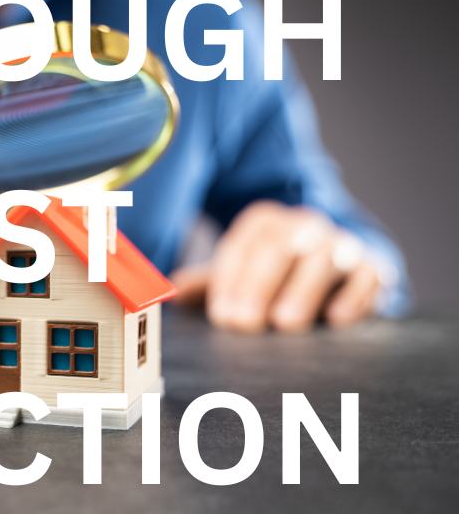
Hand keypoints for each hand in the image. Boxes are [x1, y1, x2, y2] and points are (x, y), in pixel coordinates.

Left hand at [170, 201, 382, 332]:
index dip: (229, 281)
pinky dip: (354, 295)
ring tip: (286, 323)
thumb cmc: (275, 274)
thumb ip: (208, 285)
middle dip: (259, 285)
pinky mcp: (372, 264)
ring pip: (323, 256)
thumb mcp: (240, 274)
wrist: (337, 263)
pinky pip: (367, 274)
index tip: (222, 315)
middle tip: (245, 324)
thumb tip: (173, 294)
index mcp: (263, 223)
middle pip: (279, 247)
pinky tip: (337, 320)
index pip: (242, 247)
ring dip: (303, 290)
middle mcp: (301, 225)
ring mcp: (339, 242)